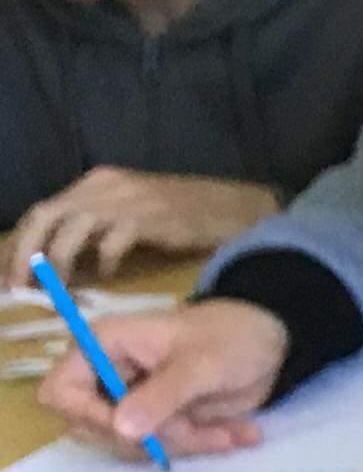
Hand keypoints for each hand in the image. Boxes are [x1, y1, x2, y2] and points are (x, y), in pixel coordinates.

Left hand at [9, 169, 275, 281]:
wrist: (231, 207)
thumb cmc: (181, 215)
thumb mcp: (129, 209)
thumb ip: (96, 224)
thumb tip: (61, 256)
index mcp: (96, 182)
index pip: (43, 210)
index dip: (22, 244)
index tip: (11, 276)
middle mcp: (103, 187)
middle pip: (46, 215)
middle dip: (26, 253)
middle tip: (20, 286)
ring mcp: (125, 200)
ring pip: (72, 230)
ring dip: (59, 262)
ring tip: (61, 288)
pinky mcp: (148, 218)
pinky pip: (113, 241)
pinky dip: (105, 260)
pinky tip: (110, 274)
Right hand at [37, 298, 285, 456]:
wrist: (271, 340)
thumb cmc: (232, 336)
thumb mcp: (202, 364)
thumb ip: (162, 395)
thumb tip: (120, 430)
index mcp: (102, 346)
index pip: (60, 392)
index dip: (89, 417)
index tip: (134, 431)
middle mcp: (106, 374)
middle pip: (96, 427)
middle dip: (148, 437)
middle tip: (196, 431)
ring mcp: (131, 400)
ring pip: (132, 444)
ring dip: (181, 445)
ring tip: (229, 433)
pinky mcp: (157, 419)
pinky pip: (162, 447)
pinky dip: (199, 445)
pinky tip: (238, 435)